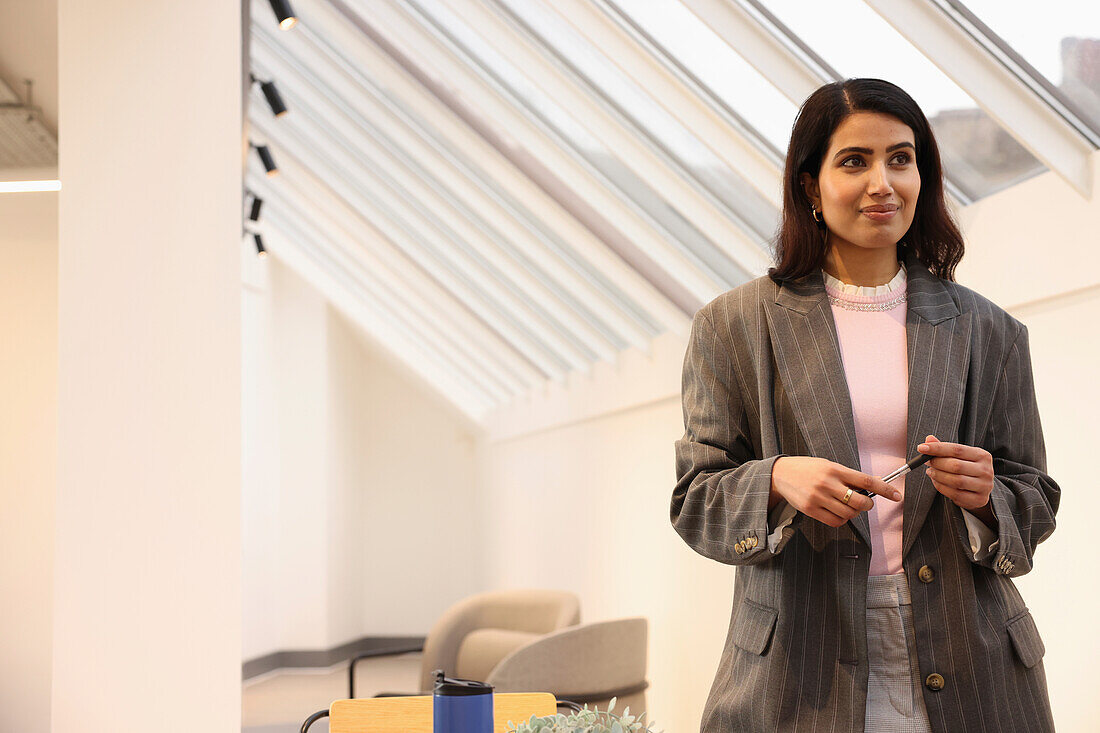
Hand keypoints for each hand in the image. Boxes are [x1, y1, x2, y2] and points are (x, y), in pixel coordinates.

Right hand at [771, 456, 901, 527]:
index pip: (866, 481)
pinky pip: (835, 521)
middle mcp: (827, 483)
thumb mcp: (828, 465)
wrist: (780, 474)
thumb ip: (847, 476)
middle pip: (860, 501)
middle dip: (867, 504)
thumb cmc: (807, 468)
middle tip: (863, 501)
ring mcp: (818, 498)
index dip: (885, 490)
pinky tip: (837, 512)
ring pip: (849, 514)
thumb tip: (870, 487)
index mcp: (834, 469)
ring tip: (846, 505)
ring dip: (853, 512)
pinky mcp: (811, 510)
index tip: (896, 495)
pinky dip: (842, 519)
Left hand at [918, 435, 995, 521]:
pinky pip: (955, 494)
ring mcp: (984, 486)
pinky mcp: (979, 500)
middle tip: (927, 462)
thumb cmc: (967, 468)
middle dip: (937, 463)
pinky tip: (936, 482)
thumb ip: (944, 448)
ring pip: (955, 481)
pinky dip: (941, 487)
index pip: (957, 449)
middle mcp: (986, 470)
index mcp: (982, 455)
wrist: (980, 488)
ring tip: (930, 472)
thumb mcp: (960, 456)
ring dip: (938, 476)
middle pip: (955, 465)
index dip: (937, 448)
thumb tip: (929, 439)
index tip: (921, 448)